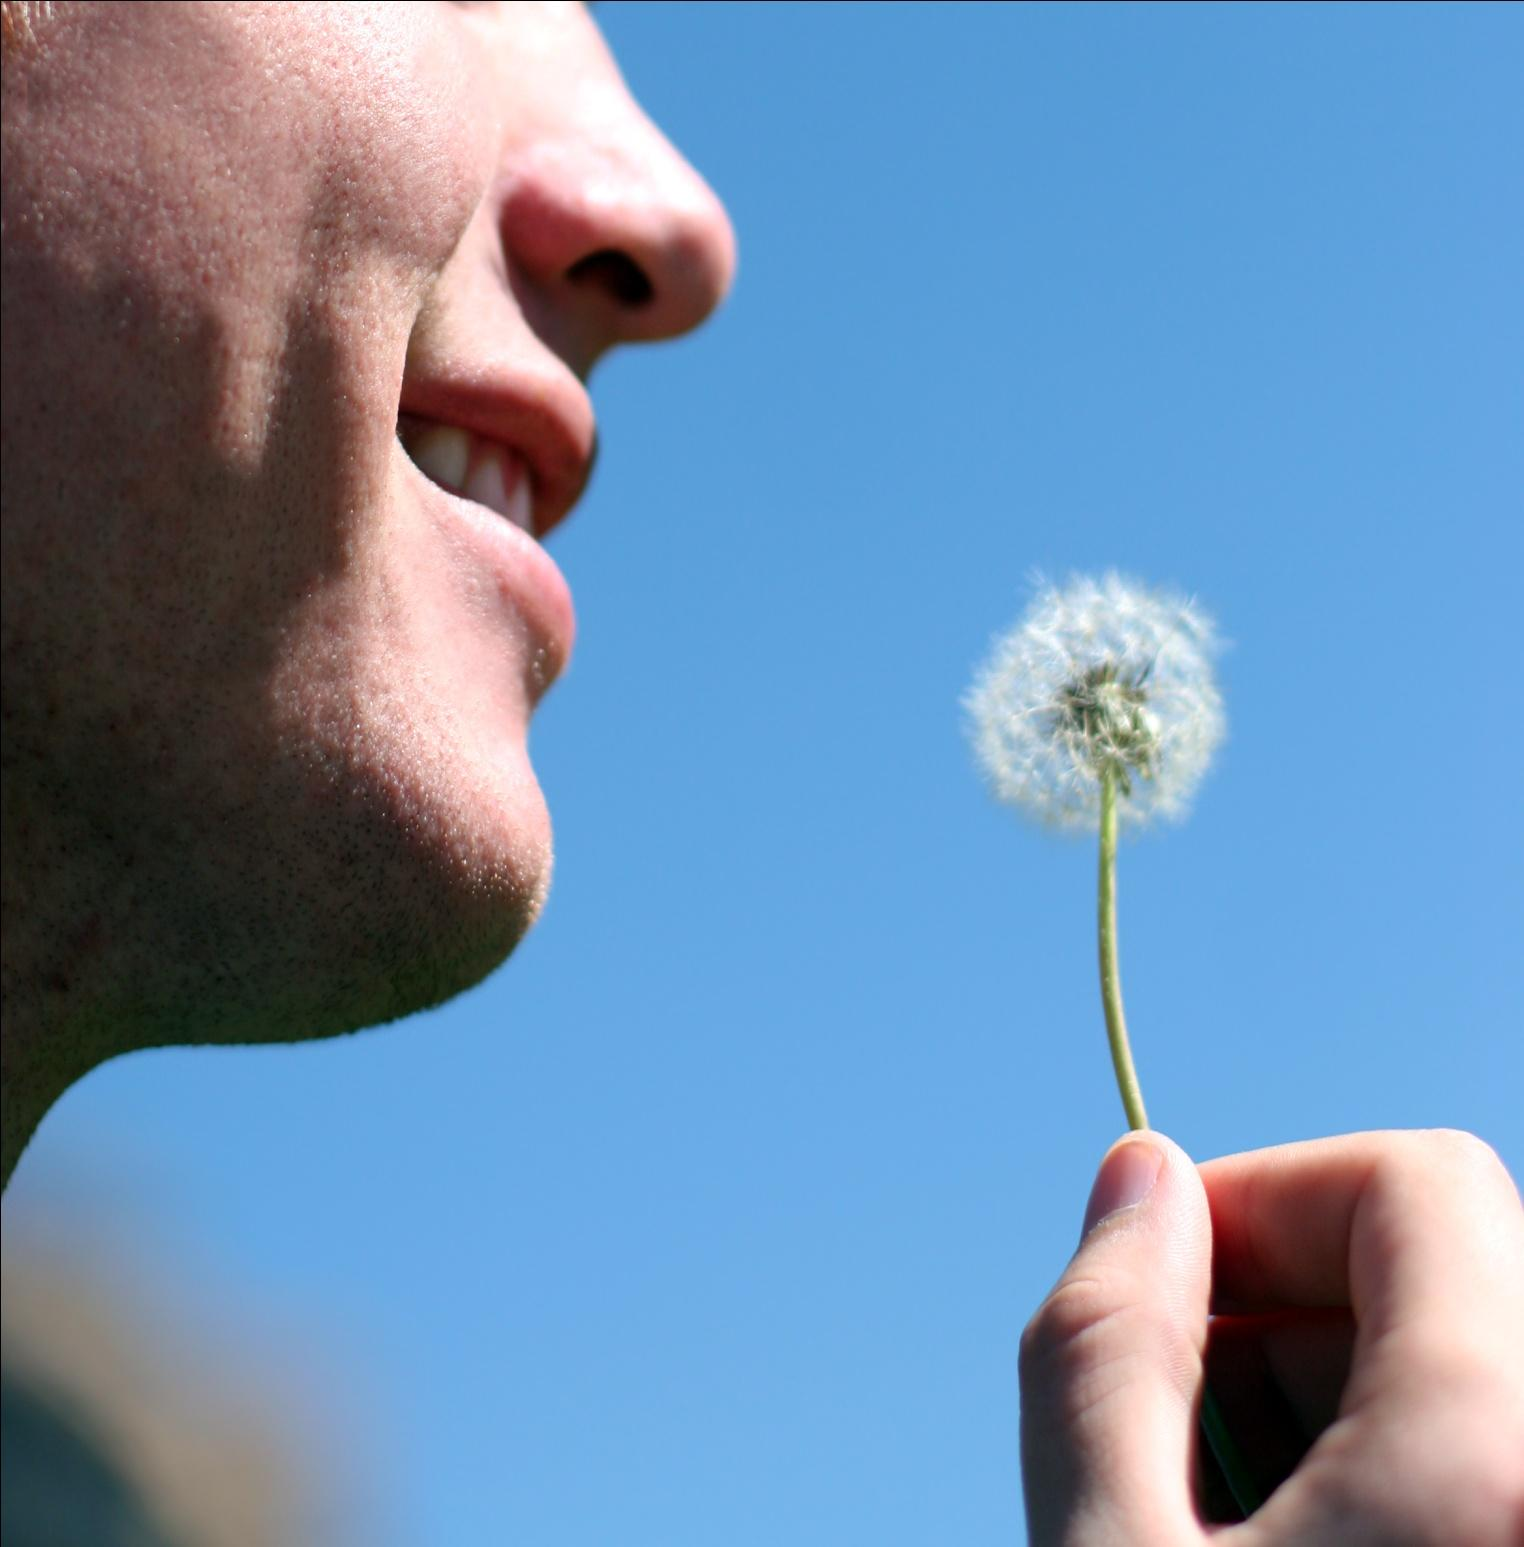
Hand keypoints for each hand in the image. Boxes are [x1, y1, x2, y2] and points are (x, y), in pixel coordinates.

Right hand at [1018, 1129, 1523, 1544]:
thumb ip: (1112, 1339)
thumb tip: (1142, 1173)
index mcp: (1504, 1457)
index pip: (1421, 1182)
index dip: (1263, 1197)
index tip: (1159, 1286)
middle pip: (1443, 1275)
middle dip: (1285, 1315)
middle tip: (1176, 1439)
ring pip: (1470, 1370)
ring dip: (1333, 1404)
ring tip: (1231, 1527)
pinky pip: (1492, 1461)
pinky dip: (1389, 1476)